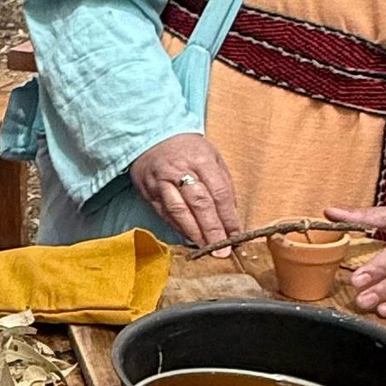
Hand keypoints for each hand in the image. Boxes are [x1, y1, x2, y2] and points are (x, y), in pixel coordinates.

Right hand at [128, 132, 243, 251]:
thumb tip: (231, 213)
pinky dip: (178, 228)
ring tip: (206, 248)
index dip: (228, 216)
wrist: (153, 136)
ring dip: (194, 233)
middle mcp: (180, 171)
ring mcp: (162, 182)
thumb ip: (222, 182)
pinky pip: (165, 213)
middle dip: (212, 229)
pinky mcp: (149, 192)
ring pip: (179, 211)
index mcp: (201, 160)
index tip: (236, 234)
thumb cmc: (188, 148)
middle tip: (222, 249)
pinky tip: (188, 237)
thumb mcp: (212, 156)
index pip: (219, 193)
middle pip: (199, 204)